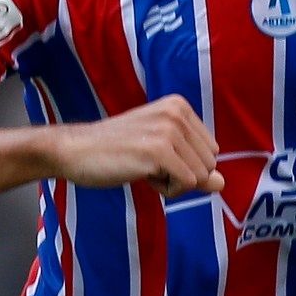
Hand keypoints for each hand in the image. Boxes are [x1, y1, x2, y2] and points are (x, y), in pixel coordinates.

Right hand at [44, 94, 223, 195]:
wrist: (74, 150)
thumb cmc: (115, 151)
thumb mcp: (160, 155)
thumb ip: (193, 167)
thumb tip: (222, 184)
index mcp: (179, 106)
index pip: (211, 151)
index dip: (186, 164)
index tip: (155, 157)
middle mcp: (177, 113)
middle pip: (209, 164)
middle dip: (183, 176)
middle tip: (147, 164)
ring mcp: (168, 130)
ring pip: (200, 176)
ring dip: (174, 184)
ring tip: (142, 167)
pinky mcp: (159, 151)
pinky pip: (187, 184)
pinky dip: (167, 190)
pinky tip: (142, 175)